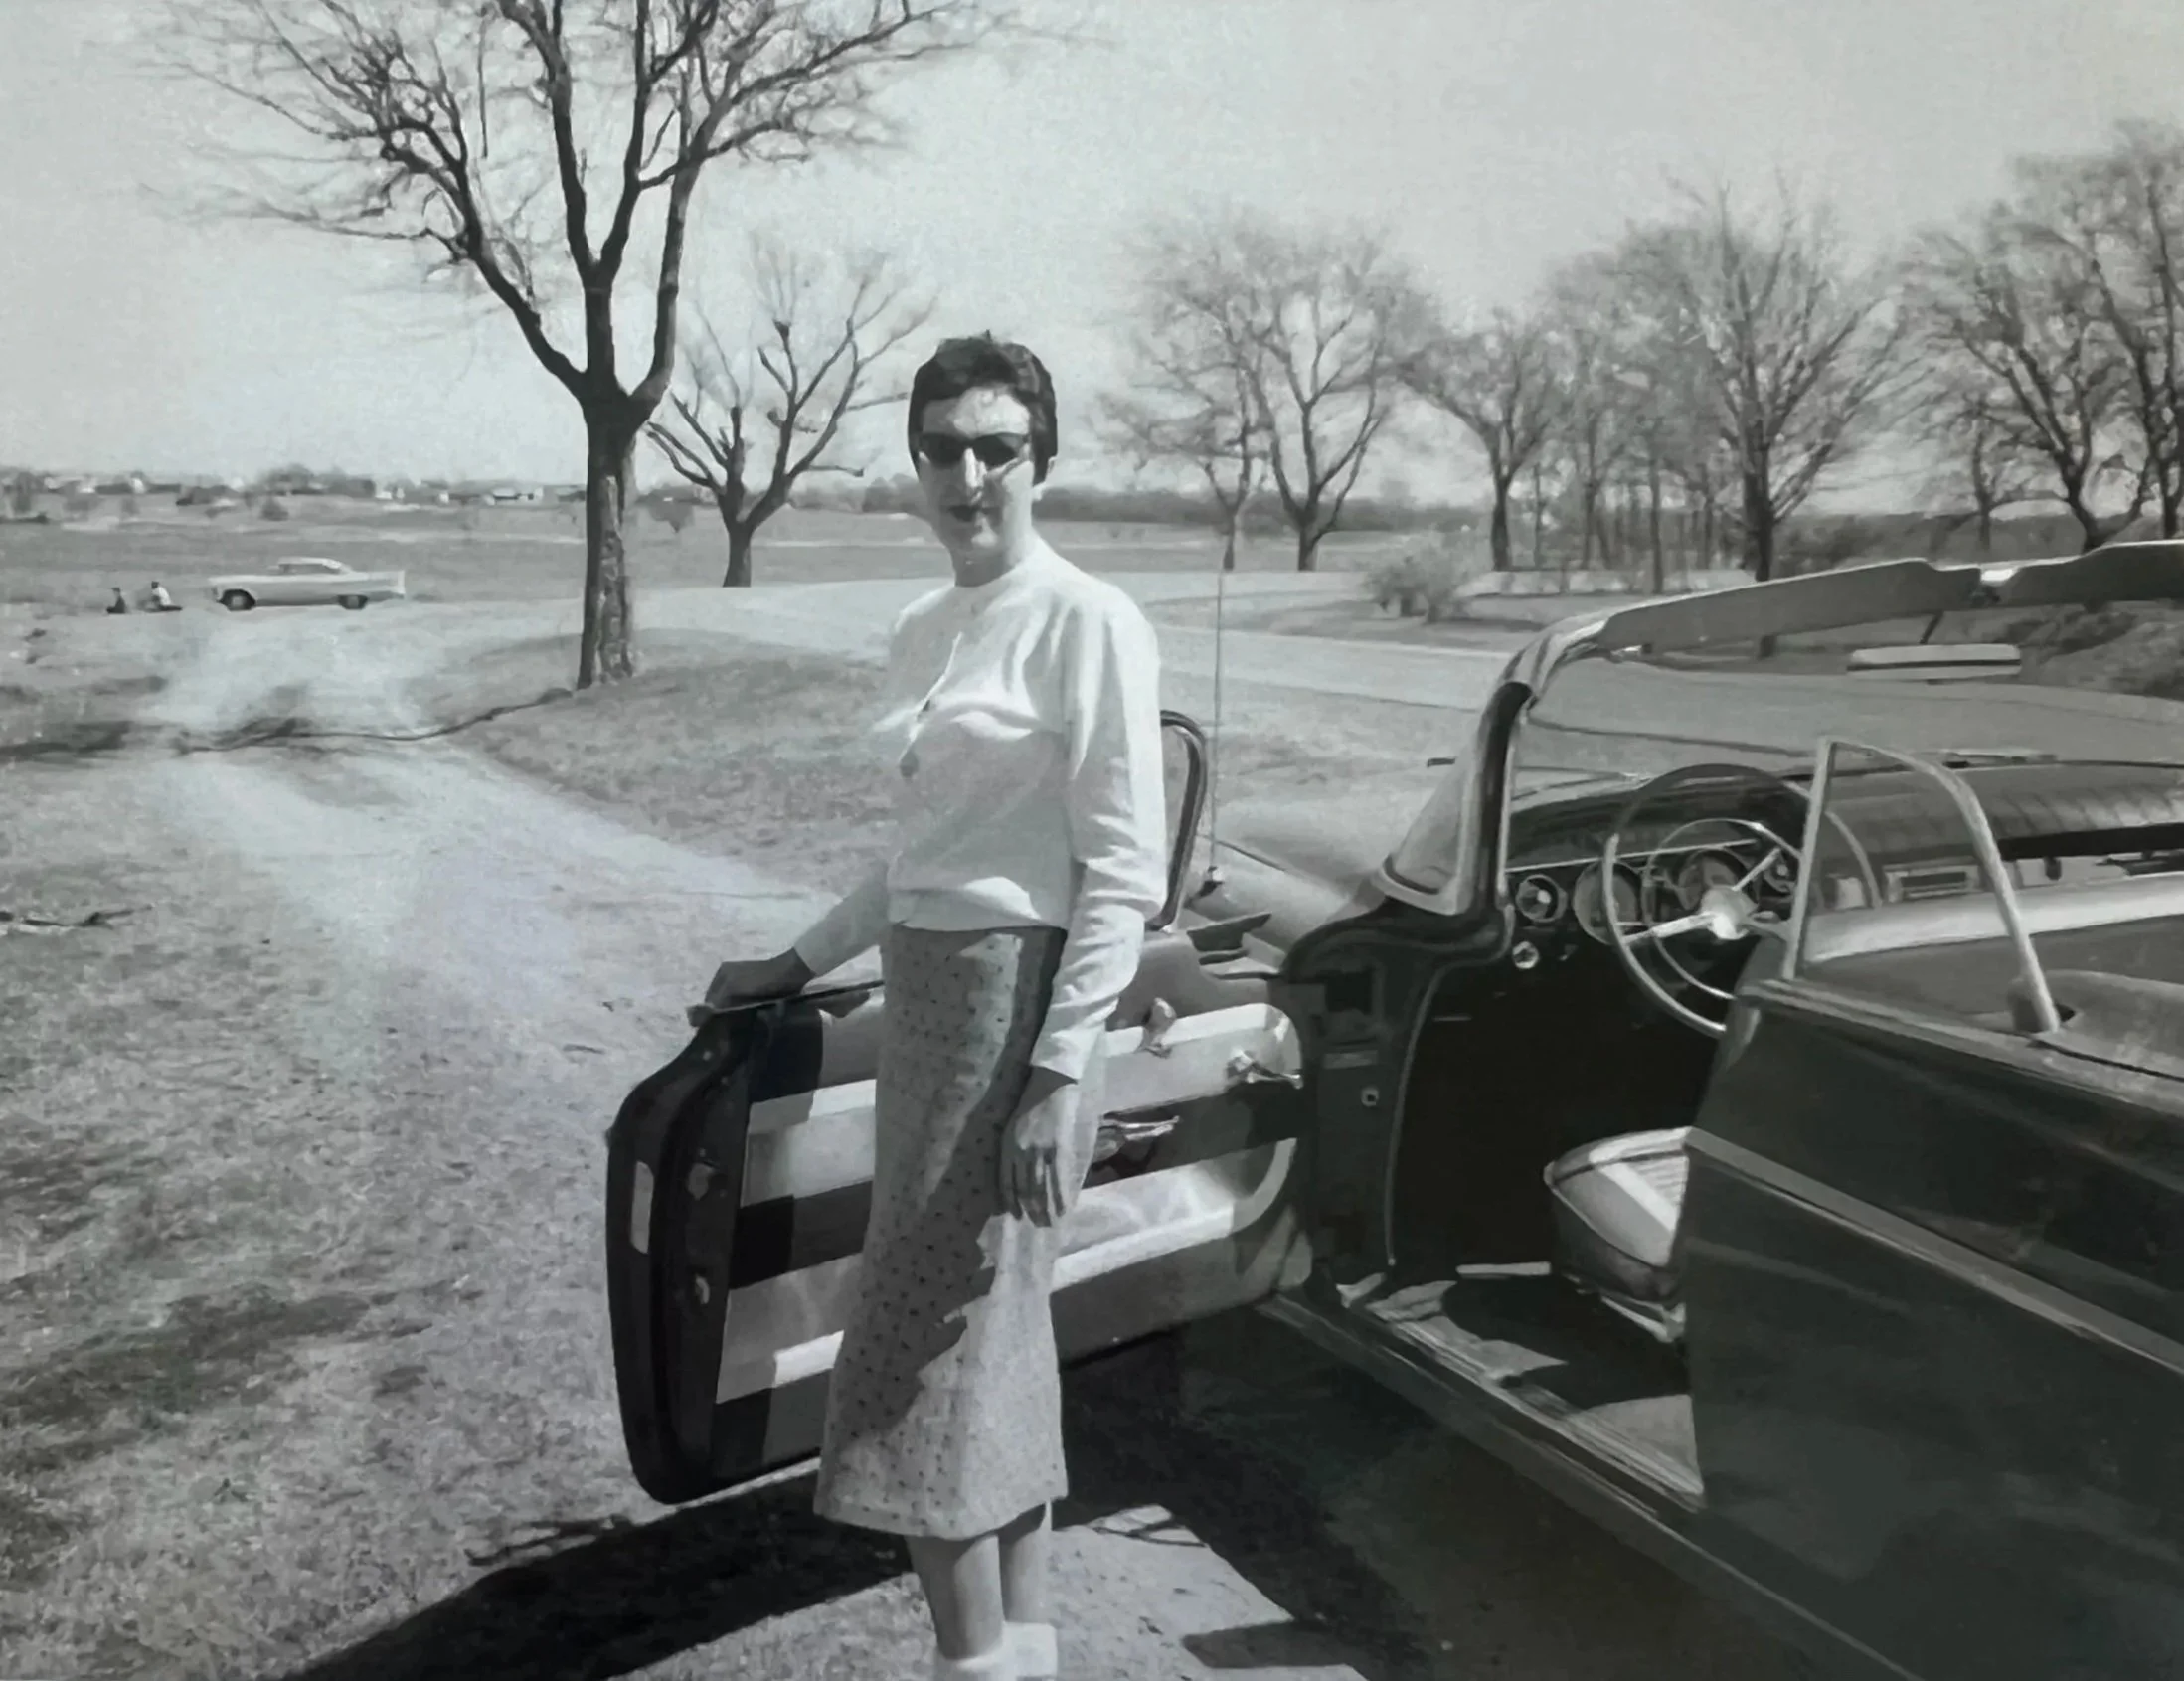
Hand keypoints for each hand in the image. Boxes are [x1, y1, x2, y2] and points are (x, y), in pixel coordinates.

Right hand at [688, 949, 812, 1025]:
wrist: (793, 972)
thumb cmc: (762, 979)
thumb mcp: (734, 988)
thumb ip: (716, 1002)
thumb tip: (693, 1018)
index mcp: (722, 974)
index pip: (708, 1000)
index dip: (708, 1016)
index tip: (712, 1034)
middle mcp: (731, 977)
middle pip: (720, 1004)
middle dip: (721, 1017)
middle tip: (725, 1036)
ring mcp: (745, 984)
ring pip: (733, 1006)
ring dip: (734, 1018)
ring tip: (737, 1033)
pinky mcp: (759, 991)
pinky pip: (745, 1006)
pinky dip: (745, 1015)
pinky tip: (748, 1025)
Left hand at [1002, 1067, 1078, 1226]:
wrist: (1050, 1085)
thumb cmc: (1030, 1104)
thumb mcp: (1013, 1126)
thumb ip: (1012, 1149)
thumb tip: (1016, 1173)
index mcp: (1008, 1147)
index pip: (1006, 1182)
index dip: (1011, 1201)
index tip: (1016, 1215)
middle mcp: (1021, 1152)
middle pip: (1024, 1189)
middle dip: (1030, 1210)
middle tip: (1037, 1225)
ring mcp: (1040, 1152)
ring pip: (1040, 1188)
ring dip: (1045, 1209)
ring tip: (1050, 1223)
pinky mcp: (1058, 1148)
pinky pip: (1058, 1178)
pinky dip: (1060, 1196)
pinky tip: (1064, 1208)